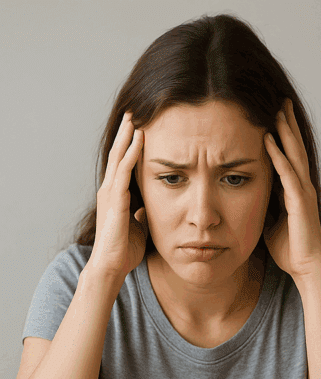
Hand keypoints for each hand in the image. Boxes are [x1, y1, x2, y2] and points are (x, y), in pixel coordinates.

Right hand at [90, 112, 147, 280]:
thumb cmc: (125, 248)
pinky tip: (140, 140)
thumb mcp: (139, 223)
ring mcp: (111, 193)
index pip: (124, 163)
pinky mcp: (115, 199)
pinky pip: (124, 171)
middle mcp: (111, 189)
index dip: (131, 145)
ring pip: (119, 157)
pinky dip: (132, 154)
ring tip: (135, 117)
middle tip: (135, 111)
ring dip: (128, 136)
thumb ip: (143, 211)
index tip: (140, 126)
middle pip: (119, 154)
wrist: (112, 265)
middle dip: (126, 133)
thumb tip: (150, 205)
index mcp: (117, 194)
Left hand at [264, 99, 320, 278]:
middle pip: (296, 148)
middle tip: (282, 100)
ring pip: (294, 155)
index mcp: (296, 190)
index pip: (291, 156)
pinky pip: (287, 173)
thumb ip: (267, 203)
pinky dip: (278, 155)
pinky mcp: (299, 202)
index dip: (285, 135)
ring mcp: (303, 193)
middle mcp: (303, 187)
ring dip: (286, 131)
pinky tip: (269, 139)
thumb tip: (250, 193)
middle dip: (289, 124)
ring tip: (278, 110)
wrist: (307, 268)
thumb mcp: (272, 219)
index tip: (276, 115)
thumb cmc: (290, 249)